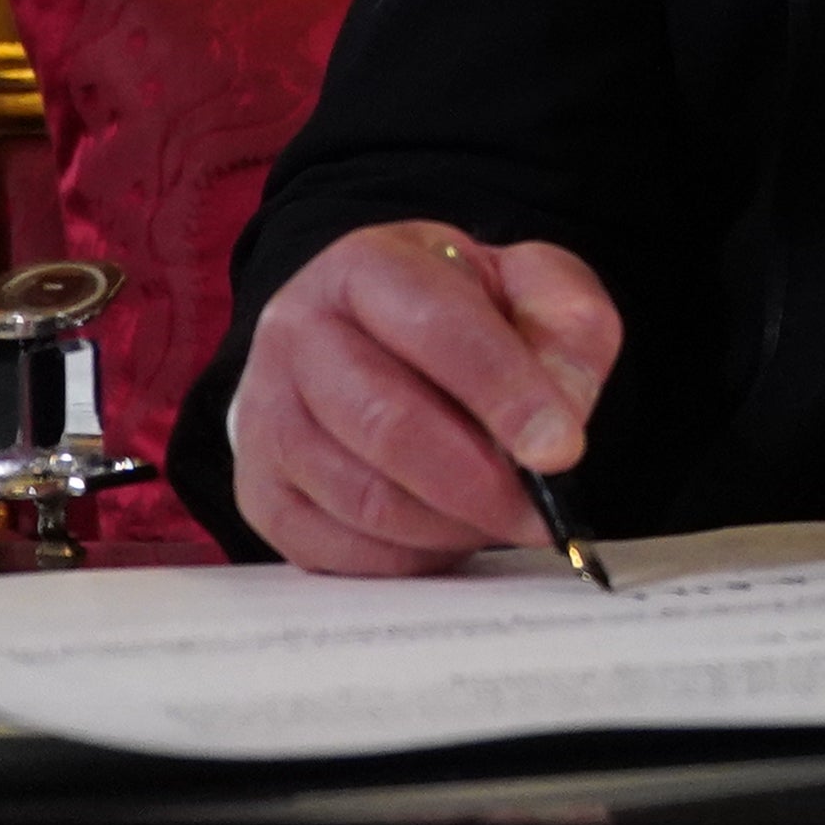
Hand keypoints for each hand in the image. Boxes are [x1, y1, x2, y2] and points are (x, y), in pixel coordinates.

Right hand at [222, 221, 622, 576]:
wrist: (368, 337)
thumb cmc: (456, 313)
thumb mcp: (527, 285)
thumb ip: (565, 327)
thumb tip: (562, 416)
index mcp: (366, 266)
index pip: (438, 328)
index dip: (506, 394)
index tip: (562, 450)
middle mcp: (296, 333)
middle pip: (388, 424)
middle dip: (480, 481)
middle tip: (540, 512)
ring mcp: (265, 416)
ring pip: (361, 497)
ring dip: (447, 525)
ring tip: (500, 519)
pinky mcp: (259, 490)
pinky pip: (333, 550)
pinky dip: (405, 558)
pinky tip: (447, 536)